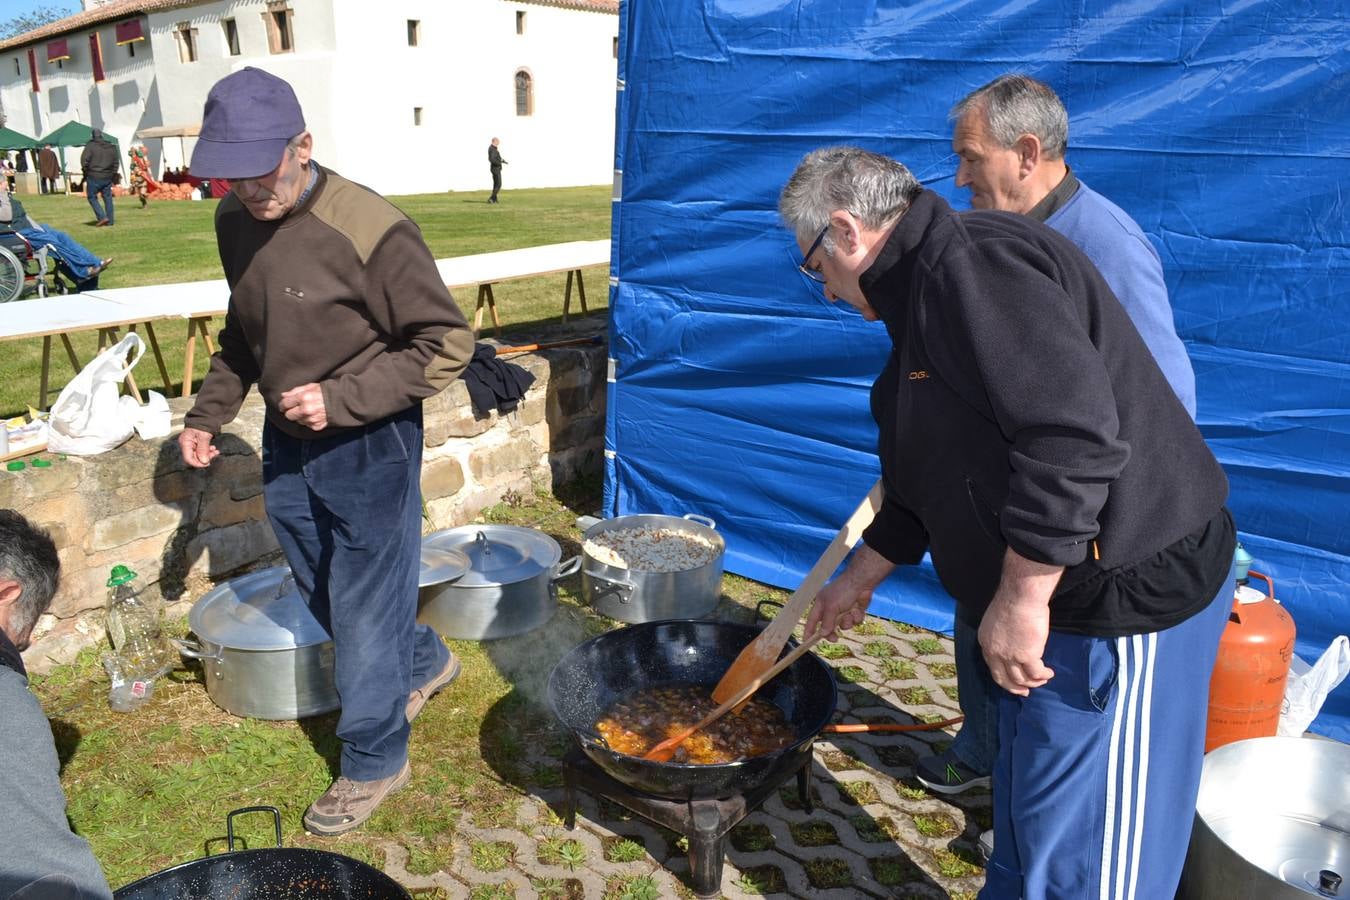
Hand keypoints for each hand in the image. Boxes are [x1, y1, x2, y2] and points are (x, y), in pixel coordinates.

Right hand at [178, 427, 218, 467]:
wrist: (206, 416)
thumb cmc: (203, 424)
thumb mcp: (204, 436)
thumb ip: (203, 449)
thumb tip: (204, 461)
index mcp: (185, 442)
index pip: (188, 458)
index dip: (198, 463)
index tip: (208, 463)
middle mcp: (186, 444)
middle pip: (194, 457)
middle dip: (205, 458)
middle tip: (214, 454)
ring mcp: (191, 444)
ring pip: (199, 455)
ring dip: (208, 455)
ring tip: (215, 451)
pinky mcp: (196, 444)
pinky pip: (201, 451)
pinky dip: (208, 451)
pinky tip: (213, 449)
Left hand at [278, 383, 327, 430]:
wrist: (342, 402)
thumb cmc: (326, 392)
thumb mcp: (311, 386)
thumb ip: (295, 391)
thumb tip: (283, 396)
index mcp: (303, 398)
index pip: (285, 404)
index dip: (283, 405)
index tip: (284, 405)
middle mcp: (306, 410)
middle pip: (289, 415)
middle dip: (290, 412)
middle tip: (295, 408)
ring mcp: (311, 419)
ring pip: (297, 421)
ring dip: (300, 417)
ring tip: (308, 410)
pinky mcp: (316, 426)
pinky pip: (306, 425)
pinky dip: (308, 421)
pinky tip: (314, 415)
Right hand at [804, 577, 874, 639]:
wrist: (862, 582)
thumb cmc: (843, 591)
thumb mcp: (831, 607)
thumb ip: (826, 622)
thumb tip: (822, 634)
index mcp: (821, 604)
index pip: (812, 620)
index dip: (809, 631)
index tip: (806, 641)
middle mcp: (831, 608)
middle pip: (828, 626)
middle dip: (833, 632)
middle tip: (835, 638)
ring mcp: (844, 610)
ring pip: (843, 625)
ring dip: (847, 621)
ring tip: (850, 613)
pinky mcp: (854, 611)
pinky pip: (854, 621)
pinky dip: (856, 617)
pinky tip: (858, 609)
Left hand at [977, 549, 1060, 694]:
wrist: (1020, 596)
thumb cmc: (1012, 601)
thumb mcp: (998, 621)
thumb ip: (1003, 635)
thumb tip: (1014, 642)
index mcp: (986, 642)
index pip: (992, 667)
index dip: (1003, 678)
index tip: (1012, 683)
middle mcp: (995, 652)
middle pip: (1004, 678)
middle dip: (1015, 688)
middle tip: (1025, 692)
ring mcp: (1010, 656)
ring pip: (1021, 678)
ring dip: (1033, 682)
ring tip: (1043, 680)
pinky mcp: (1027, 656)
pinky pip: (1036, 673)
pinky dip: (1043, 675)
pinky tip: (1049, 673)